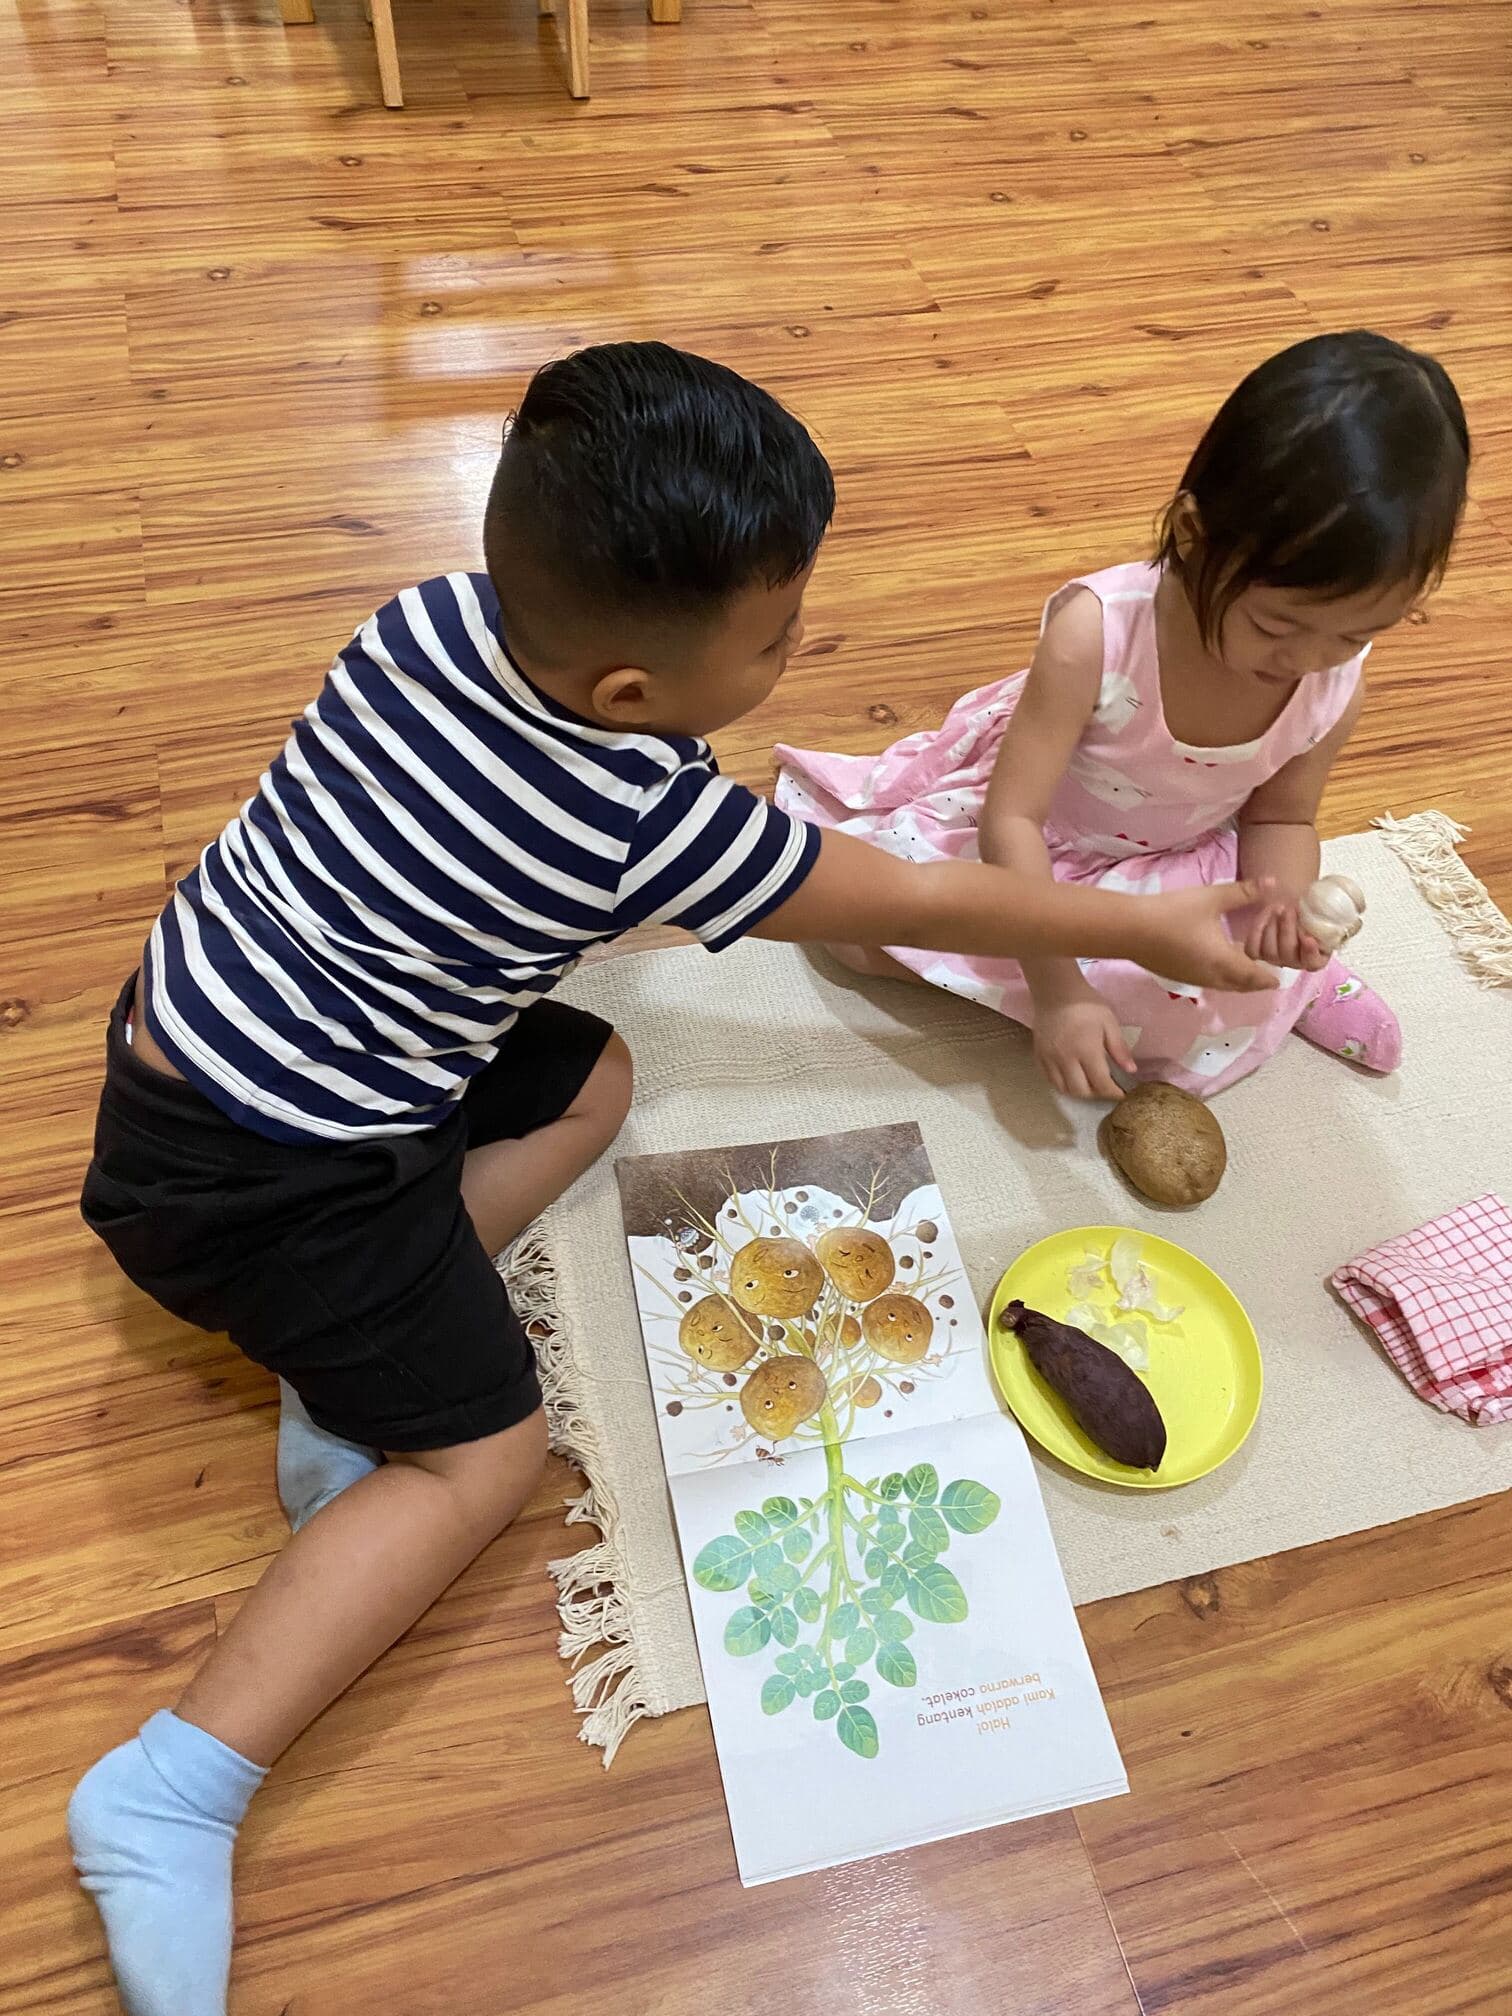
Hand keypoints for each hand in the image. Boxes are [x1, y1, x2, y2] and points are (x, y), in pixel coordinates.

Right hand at [1032, 993, 1136, 1100]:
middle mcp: (1066, 1059)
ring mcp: (1050, 1059)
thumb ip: (1119, 1049)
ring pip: (1064, 1089)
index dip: (1113, 1092)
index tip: (1121, 1094)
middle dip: (1096, 1094)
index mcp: (1086, 1050)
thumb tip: (1132, 1070)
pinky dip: (1062, 1085)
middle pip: (1081, 1091)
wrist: (1056, 991)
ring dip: (1079, 1091)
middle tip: (1105, 1087)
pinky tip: (1071, 1078)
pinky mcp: (1039, 1056)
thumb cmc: (1086, 1005)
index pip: (1101, 1083)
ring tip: (1089, 1084)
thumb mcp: (1109, 1023)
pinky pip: (1050, 1080)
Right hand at [1135, 881, 1280, 993]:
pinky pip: (1206, 982)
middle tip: (1264, 979)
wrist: (1130, 929)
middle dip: (1254, 984)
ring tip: (1243, 973)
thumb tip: (1272, 883)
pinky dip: (1219, 978)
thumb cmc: (1173, 913)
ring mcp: (1192, 978)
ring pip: (1222, 986)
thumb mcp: (1211, 898)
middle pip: (1239, 986)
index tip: (1278, 980)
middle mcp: (1211, 976)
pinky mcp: (1176, 975)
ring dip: (1236, 982)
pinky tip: (1214, 965)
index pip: (1254, 976)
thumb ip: (1243, 892)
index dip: (1267, 978)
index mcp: (1224, 961)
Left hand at [1241, 899, 1329, 972]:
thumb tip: (1333, 907)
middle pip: (1288, 955)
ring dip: (1273, 927)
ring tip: (1278, 908)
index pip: (1313, 962)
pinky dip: (1258, 930)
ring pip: (1269, 953)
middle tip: (1289, 910)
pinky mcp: (1257, 952)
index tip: (1309, 938)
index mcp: (1318, 956)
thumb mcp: (1321, 909)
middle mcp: (1295, 962)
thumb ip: (1323, 913)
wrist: (1290, 902)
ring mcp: (1275, 959)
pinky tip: (1266, 914)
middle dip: (1288, 930)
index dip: (1309, 952)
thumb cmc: (1311, 907)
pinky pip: (1252, 949)